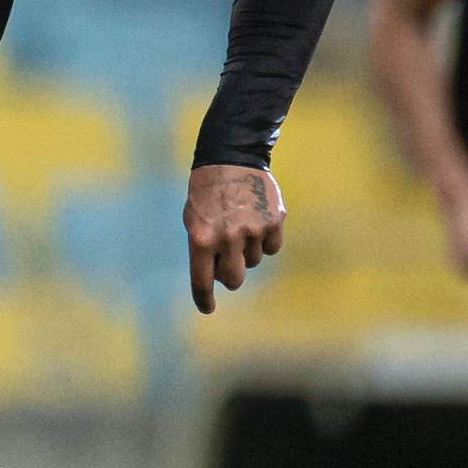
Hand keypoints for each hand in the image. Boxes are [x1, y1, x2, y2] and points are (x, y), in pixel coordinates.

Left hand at [184, 164, 284, 313]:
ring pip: (253, 261)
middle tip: (226, 261)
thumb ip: (203, 248)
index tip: (207, 308)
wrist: (230, 159)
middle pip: (234, 279)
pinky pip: (271, 248)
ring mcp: (253, 230)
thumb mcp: (193, 220)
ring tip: (239, 226)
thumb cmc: (207, 194)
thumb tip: (216, 276)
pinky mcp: (274, 221)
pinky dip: (265, 241)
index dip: (204, 299)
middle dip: (229, 275)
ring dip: (246, 252)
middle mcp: (228, 237)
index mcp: (202, 238)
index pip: (202, 281)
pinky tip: (257, 221)